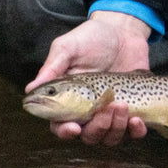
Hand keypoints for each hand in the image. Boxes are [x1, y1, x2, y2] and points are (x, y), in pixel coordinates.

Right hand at [25, 11, 151, 145]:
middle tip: (106, 107)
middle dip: (97, 127)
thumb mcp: (68, 47)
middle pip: (88, 136)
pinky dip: (135, 131)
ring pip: (109, 137)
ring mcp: (110, 112)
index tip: (74, 127)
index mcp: (67, 99)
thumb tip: (30, 89)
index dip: (65, 132)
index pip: (60, 125)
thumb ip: (52, 68)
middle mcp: (87, 111)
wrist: (123, 29)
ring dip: (116, 127)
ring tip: (122, 104)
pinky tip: (137, 119)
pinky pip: (133, 132)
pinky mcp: (132, 110)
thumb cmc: (91, 37)